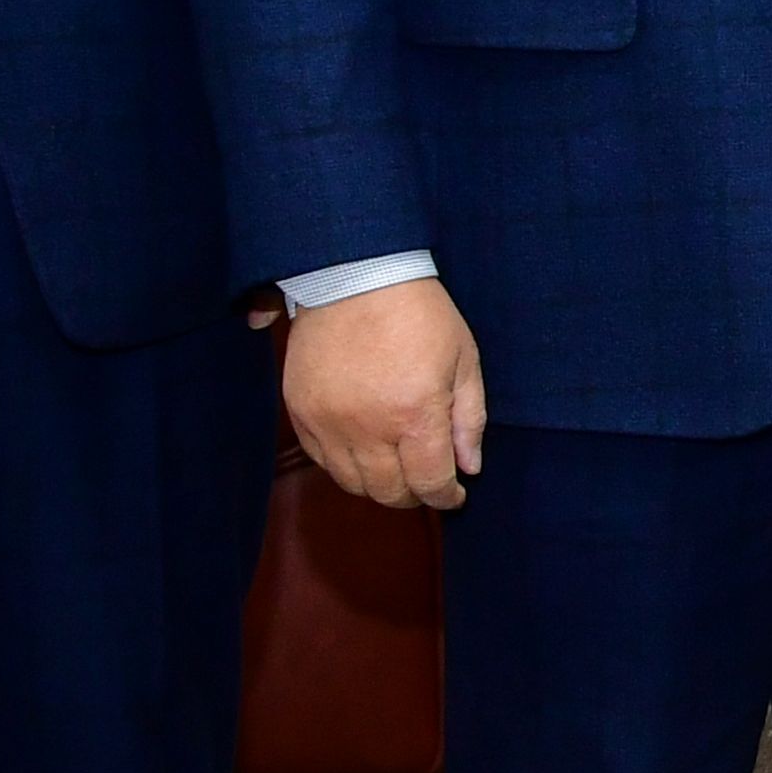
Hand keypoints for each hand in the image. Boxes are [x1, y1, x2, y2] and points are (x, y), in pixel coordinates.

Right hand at [286, 275, 485, 510]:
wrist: (355, 276)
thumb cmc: (419, 313)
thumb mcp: (464, 360)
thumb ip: (469, 420)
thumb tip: (469, 467)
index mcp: (415, 415)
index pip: (430, 483)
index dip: (446, 496)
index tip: (454, 495)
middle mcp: (368, 427)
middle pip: (389, 492)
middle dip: (414, 495)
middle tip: (426, 482)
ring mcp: (329, 422)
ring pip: (353, 483)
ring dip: (378, 485)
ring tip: (396, 468)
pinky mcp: (302, 412)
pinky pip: (321, 460)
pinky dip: (344, 465)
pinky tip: (364, 450)